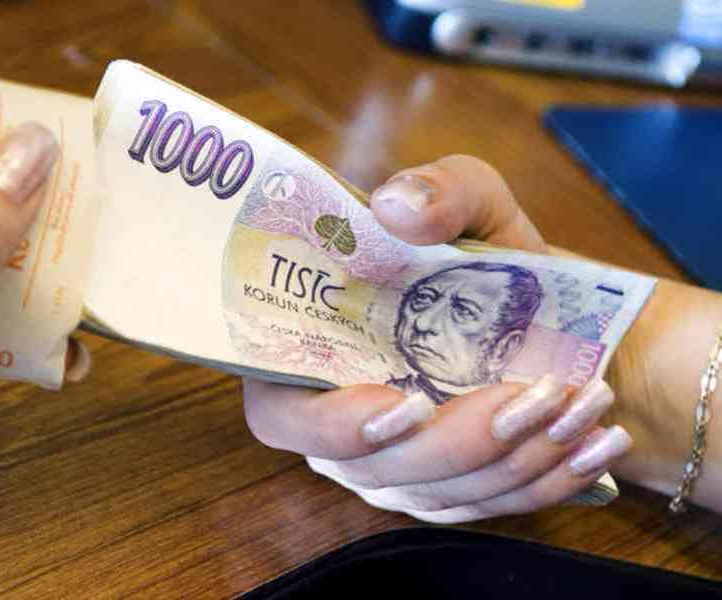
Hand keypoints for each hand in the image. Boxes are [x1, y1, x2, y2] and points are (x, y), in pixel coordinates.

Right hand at [243, 155, 630, 522]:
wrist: (556, 322)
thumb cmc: (492, 261)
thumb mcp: (476, 204)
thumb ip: (438, 190)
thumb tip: (397, 206)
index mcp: (312, 354)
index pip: (278, 411)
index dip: (328, 422)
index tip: (408, 402)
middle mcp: (337, 421)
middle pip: (366, 467)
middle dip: (456, 441)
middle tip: (532, 393)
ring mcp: (386, 467)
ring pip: (433, 493)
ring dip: (514, 455)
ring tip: (578, 400)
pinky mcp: (439, 494)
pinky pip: (481, 508)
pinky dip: (543, 479)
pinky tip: (596, 441)